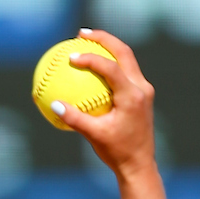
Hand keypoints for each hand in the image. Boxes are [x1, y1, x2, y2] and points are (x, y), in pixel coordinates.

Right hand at [54, 29, 154, 178]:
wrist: (139, 165)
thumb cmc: (117, 153)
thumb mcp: (94, 137)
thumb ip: (75, 119)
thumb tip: (55, 105)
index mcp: (132, 96)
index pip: (111, 68)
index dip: (91, 58)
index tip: (72, 55)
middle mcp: (142, 88)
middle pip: (124, 52)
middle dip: (103, 39)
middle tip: (82, 33)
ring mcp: (144, 90)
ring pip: (127, 59)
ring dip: (109, 48)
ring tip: (89, 43)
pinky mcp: (142, 95)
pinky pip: (126, 73)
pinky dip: (111, 65)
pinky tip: (94, 69)